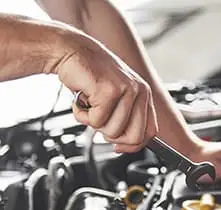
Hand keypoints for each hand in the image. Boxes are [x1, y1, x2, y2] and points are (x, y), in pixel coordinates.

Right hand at [55, 32, 157, 152]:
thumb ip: (124, 119)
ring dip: (93, 122)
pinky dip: (82, 114)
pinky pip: (96, 121)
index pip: (150, 133)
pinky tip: (81, 97)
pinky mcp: (109, 90)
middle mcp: (139, 90)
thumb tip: (125, 147)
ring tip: (89, 103)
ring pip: (112, 131)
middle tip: (99, 118)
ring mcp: (126, 89)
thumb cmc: (90, 76)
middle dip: (111, 135)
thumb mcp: (114, 98)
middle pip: (134, 137)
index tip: (117, 145)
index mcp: (144, 93)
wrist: (70, 51)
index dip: (132, 144)